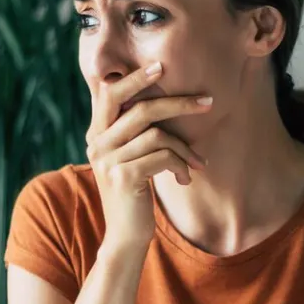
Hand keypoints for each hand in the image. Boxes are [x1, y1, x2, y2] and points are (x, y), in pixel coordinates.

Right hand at [85, 62, 209, 249]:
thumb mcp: (130, 158)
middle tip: (207, 102)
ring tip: (198, 163)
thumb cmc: (135, 193)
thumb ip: (135, 132)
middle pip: (140, 108)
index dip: (135, 78)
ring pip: (158, 135)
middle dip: (177, 102)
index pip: (110, 93)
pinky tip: (185, 178)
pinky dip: (180, 164)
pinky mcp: (123, 176)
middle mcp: (97, 143)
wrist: (125, 236)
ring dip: (186, 148)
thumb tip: (165, 101)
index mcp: (97, 133)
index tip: (161, 66)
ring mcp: (108, 160)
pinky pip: (162, 156)